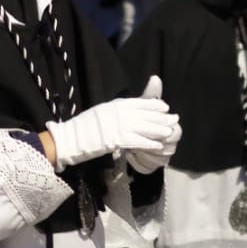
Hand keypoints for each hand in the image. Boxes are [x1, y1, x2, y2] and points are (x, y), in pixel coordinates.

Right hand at [45, 78, 180, 170]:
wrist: (72, 137)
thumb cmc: (85, 126)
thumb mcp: (103, 111)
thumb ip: (117, 110)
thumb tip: (128, 110)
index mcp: (116, 103)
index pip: (141, 102)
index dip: (155, 105)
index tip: (165, 107)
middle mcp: (120, 111)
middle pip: (147, 114)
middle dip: (162, 118)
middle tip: (174, 120)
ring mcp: (120, 125)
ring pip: (146, 127)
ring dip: (159, 130)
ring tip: (169, 133)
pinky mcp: (119, 138)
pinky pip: (139, 141)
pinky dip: (150, 143)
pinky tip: (158, 145)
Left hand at [121, 76, 177, 172]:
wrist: (128, 136)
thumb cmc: (139, 118)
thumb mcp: (143, 105)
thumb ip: (151, 95)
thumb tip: (154, 77)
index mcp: (171, 128)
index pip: (175, 132)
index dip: (164, 132)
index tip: (151, 130)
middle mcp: (170, 144)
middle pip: (170, 149)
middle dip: (155, 145)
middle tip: (140, 141)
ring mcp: (162, 157)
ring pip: (160, 160)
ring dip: (147, 154)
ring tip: (134, 148)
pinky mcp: (152, 166)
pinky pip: (150, 167)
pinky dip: (140, 162)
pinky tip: (132, 156)